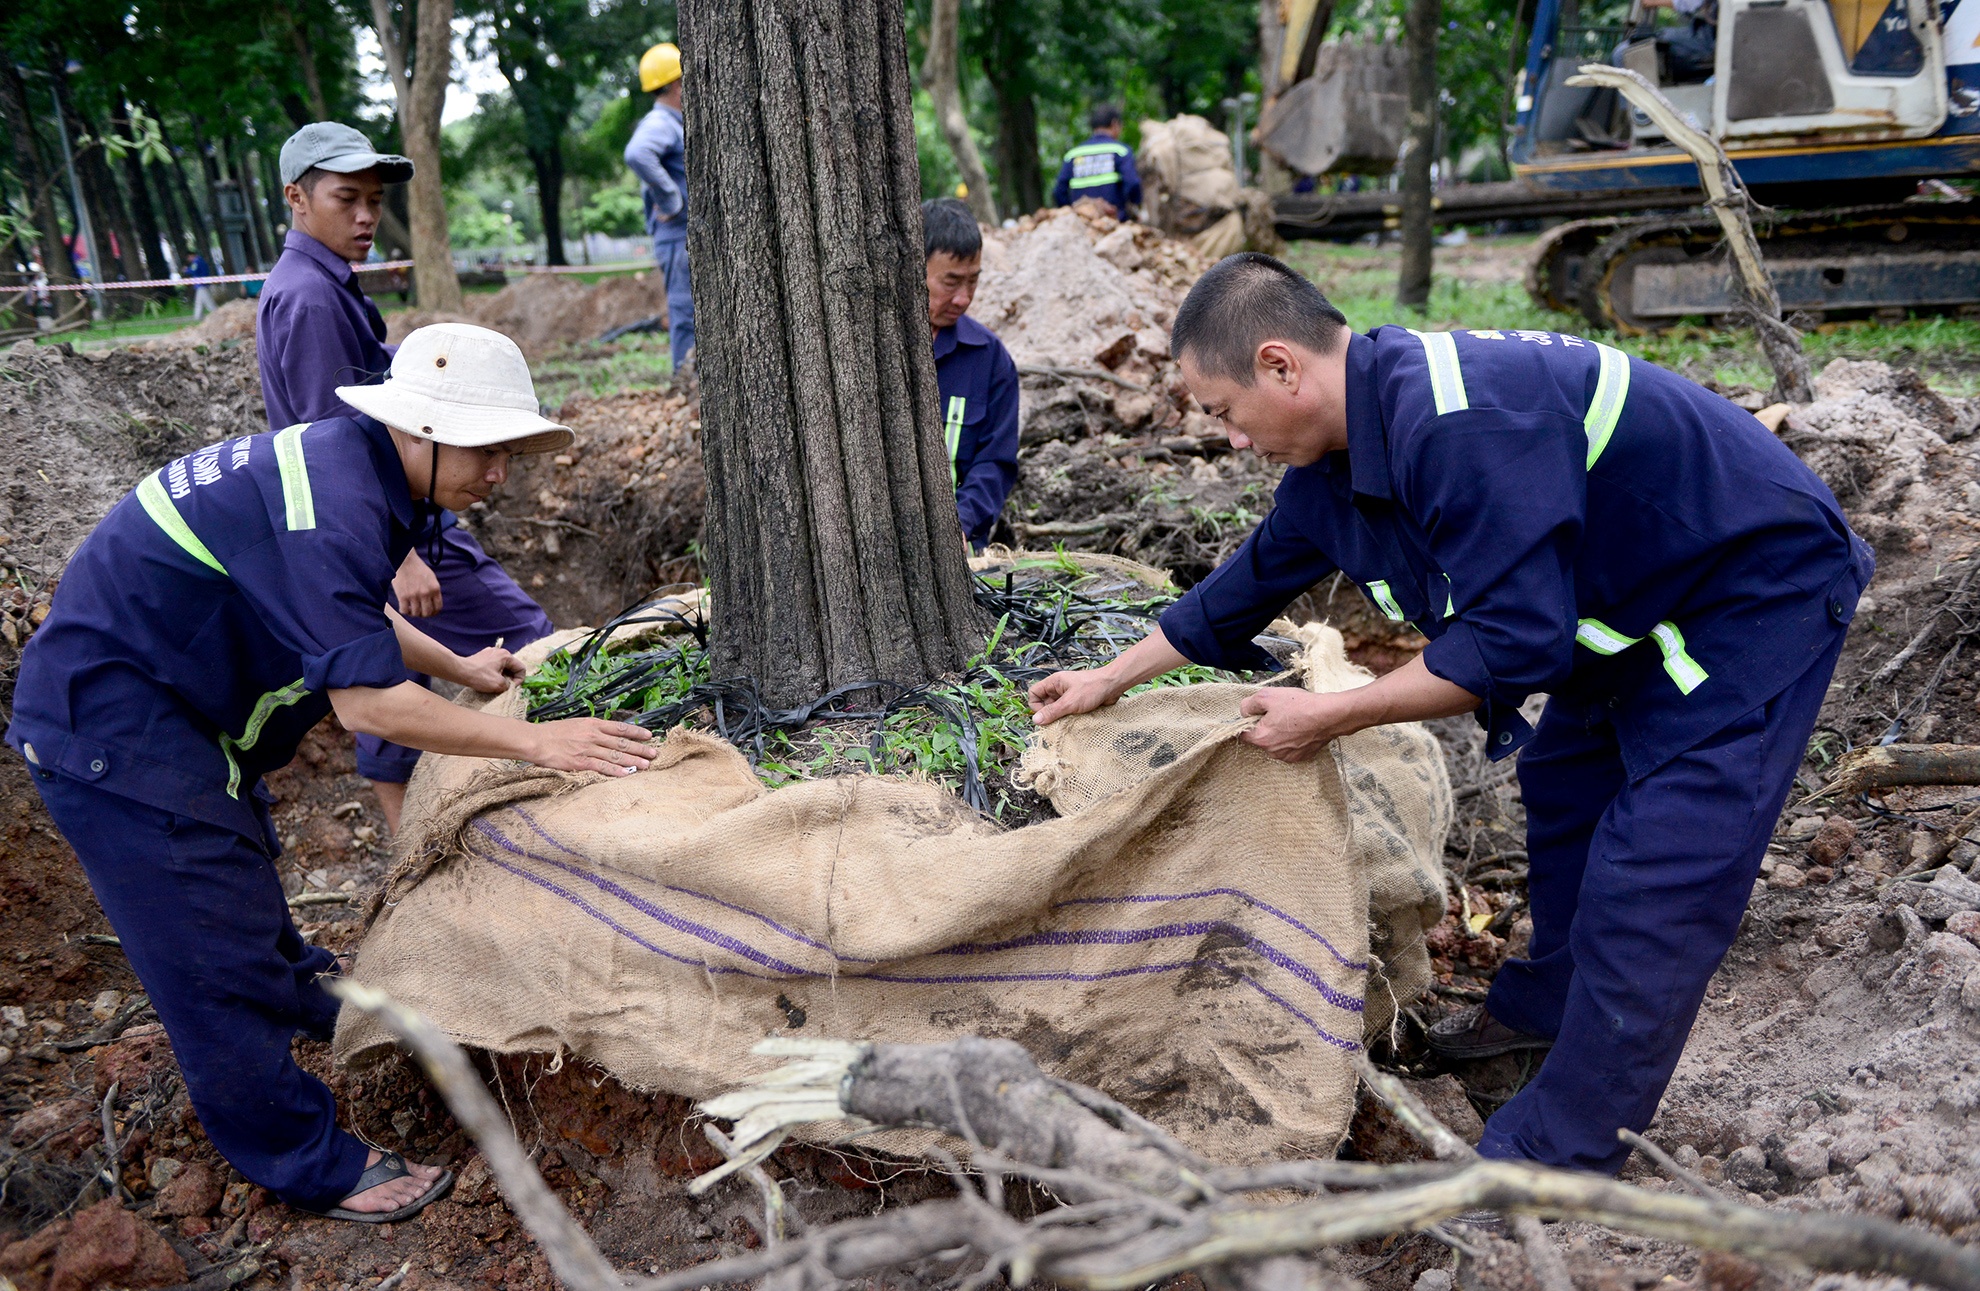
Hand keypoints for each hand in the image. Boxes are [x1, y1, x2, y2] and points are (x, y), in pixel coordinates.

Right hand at [394, 549, 442, 616]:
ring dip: (414, 613)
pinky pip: (405, 611)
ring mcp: (414, 595)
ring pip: (416, 613)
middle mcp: (426, 593)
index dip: (434, 612)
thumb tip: (435, 605)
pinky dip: (405, 612)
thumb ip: (434, 591)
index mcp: (435, 588)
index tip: (430, 612)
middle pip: (427, 613)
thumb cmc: (418, 568)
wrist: (404, 561)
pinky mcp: (403, 596)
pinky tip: (404, 607)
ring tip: (411, 609)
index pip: (438, 607)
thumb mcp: (432, 578)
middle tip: (420, 612)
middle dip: (424, 614)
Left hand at [457, 647, 524, 694]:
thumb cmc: (479, 677)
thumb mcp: (499, 685)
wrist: (460, 671)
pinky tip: (487, 679)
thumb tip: (508, 685)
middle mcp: (499, 651)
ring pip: (503, 666)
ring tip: (495, 683)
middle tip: (504, 687)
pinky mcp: (482, 656)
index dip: (519, 680)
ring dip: (502, 676)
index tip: (512, 687)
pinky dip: (494, 673)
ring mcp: (490, 653)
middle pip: (512, 666)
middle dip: (510, 678)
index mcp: (506, 656)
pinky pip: (494, 665)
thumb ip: (509, 685)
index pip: (521, 668)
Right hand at [528, 718, 655, 775]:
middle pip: (622, 743)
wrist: (536, 740)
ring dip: (633, 761)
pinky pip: (602, 767)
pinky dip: (616, 770)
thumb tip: (607, 733)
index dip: (636, 732)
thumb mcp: (576, 724)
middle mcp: (593, 735)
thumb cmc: (553, 733)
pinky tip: (627, 774)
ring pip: (615, 755)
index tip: (649, 735)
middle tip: (655, 753)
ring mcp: (588, 749)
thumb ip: (592, 729)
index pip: (620, 728)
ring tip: (647, 765)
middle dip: (640, 748)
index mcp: (592, 724)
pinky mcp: (581, 762)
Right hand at [1028, 668, 1125, 725]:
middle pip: (1044, 702)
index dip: (1035, 705)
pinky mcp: (1077, 701)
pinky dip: (1068, 717)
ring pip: (1056, 708)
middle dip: (1049, 713)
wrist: (1113, 685)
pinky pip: (1066, 711)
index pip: (1034, 693)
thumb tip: (1035, 720)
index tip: (1045, 715)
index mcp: (1054, 682)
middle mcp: (1059, 688)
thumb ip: (1052, 712)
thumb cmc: (1092, 688)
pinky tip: (1075, 720)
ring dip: (1060, 716)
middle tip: (1057, 721)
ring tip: (1068, 720)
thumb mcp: (1070, 702)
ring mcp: (1068, 694)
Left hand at [1237, 688, 1354, 762]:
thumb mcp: (1267, 696)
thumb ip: (1249, 704)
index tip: (1259, 713)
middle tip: (1279, 712)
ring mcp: (1288, 757)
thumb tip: (1244, 711)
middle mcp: (1272, 752)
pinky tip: (1301, 727)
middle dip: (1266, 726)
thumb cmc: (1299, 705)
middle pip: (1261, 738)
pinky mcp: (1302, 757)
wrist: (1329, 716)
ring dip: (1280, 733)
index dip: (1249, 721)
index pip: (1243, 733)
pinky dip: (1293, 739)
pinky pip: (1290, 748)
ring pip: (1276, 744)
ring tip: (1292, 719)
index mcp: (1261, 739)